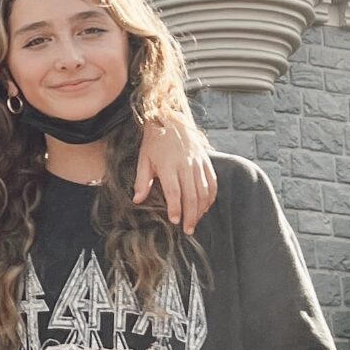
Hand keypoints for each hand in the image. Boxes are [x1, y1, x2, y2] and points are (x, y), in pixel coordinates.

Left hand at [134, 114, 216, 231]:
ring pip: (204, 191)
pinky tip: (205, 207)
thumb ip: (142, 181)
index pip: (174, 191)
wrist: (171, 119)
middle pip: (191, 195)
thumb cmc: (154, 142)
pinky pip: (212, 182)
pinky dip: (210, 197)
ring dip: (201, 209)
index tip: (175, 221)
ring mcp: (198, 162)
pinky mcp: (206, 161)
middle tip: (188, 230)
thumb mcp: (143, 159)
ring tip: (196, 221)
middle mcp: (186, 164)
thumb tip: (137, 200)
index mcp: (168, 165)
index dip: (175, 208)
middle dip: (191, 215)